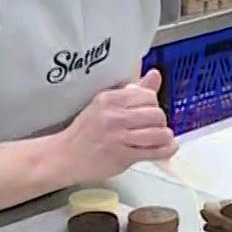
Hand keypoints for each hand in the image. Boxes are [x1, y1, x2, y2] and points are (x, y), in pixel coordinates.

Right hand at [61, 70, 177, 181]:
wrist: (64, 155)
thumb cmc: (86, 130)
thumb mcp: (105, 104)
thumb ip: (133, 92)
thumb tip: (155, 75)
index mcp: (110, 99)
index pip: (148, 95)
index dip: (153, 104)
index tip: (148, 112)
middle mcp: (114, 116)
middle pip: (156, 114)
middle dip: (160, 122)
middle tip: (154, 127)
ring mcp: (118, 137)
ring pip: (158, 133)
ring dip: (164, 137)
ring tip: (161, 138)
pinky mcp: (121, 156)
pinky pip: (153, 152)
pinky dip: (165, 150)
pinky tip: (167, 149)